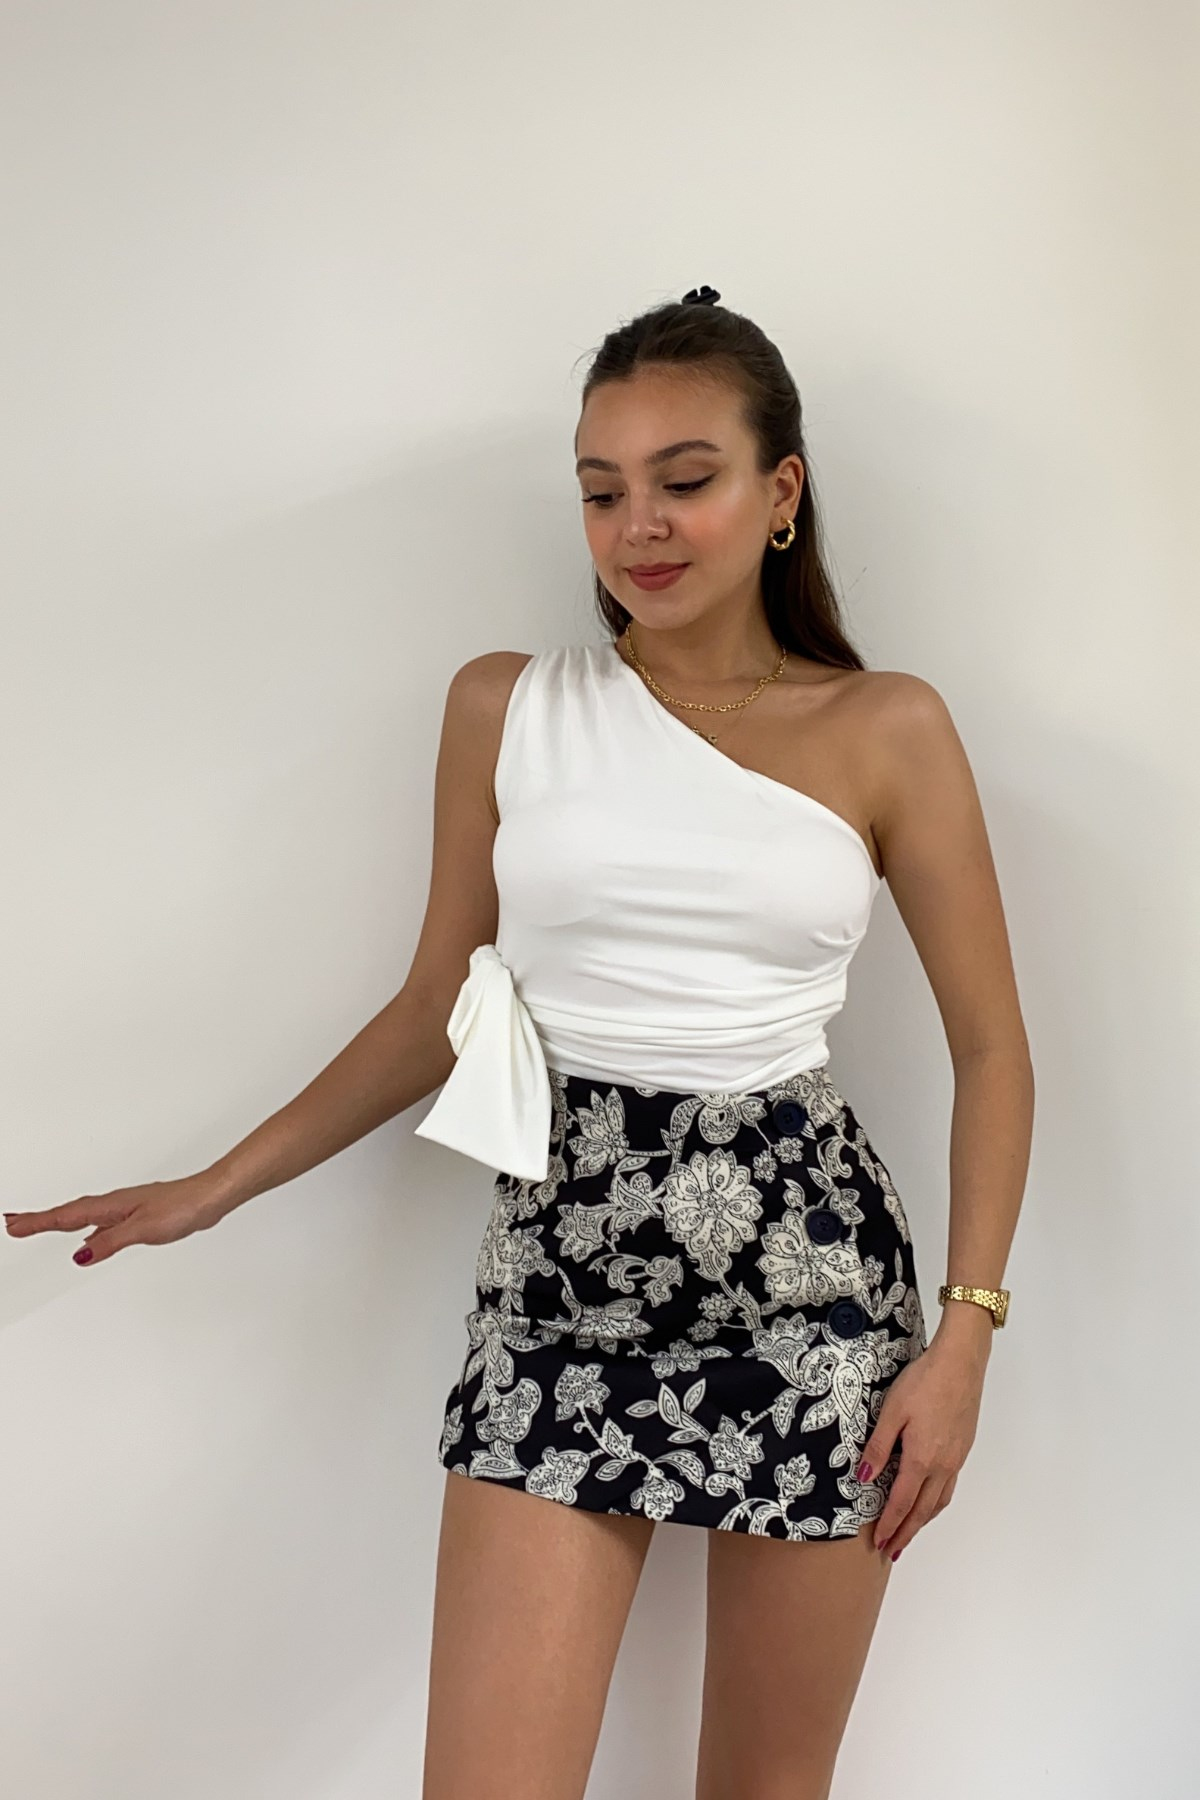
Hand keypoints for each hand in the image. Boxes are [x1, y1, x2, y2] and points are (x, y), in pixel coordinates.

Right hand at [4, 1172, 235, 1265]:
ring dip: (58, 1221)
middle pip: (68, 1213)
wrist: (210, 1197)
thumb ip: (110, 1242)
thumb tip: (80, 1255)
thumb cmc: (183, 1206)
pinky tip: (88, 1239)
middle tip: (12, 1223)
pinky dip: (85, 1229)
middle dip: (39, 1219)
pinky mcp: (137, 1216)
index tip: (12, 1225)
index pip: (67, 1216)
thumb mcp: (143, 1229)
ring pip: (83, 1217)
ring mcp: (125, 1210)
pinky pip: (101, 1222)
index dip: (39, 1222)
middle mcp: (115, 1205)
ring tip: (37, 1225)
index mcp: (111, 1206)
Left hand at [859, 1329, 988, 1560]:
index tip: (879, 1543)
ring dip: (923, 1521)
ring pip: (939, 1501)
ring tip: (909, 1533)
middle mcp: (942, 1466)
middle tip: (892, 1551)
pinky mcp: (963, 1448)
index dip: (889, 1525)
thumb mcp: (892, 1412)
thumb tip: (865, 1477)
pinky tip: (930, 1500)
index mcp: (921, 1459)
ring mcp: (956, 1459)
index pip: (902, 1503)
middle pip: (923, 1510)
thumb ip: (878, 1447)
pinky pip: (949, 1486)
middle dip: (906, 1533)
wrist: (961, 1363)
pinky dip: (936, 1502)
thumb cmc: (924, 1382)